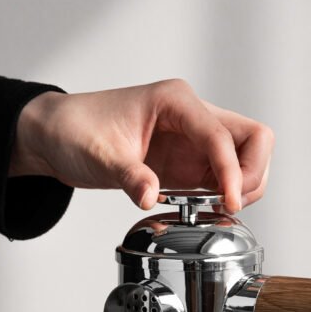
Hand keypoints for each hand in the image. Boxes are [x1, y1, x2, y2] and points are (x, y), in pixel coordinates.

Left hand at [9, 80, 273, 214]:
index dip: (233, 171)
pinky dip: (227, 194)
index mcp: (175, 102)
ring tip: (217, 208)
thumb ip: (129, 176)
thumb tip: (151, 197)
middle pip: (253, 138)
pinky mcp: (188, 162)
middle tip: (230, 203)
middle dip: (251, 174)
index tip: (230, 202)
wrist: (57, 135)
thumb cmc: (75, 129)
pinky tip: (207, 209)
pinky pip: (226, 176)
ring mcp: (194, 140)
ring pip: (246, 157)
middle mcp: (192, 116)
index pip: (222, 136)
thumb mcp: (98, 156)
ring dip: (244, 185)